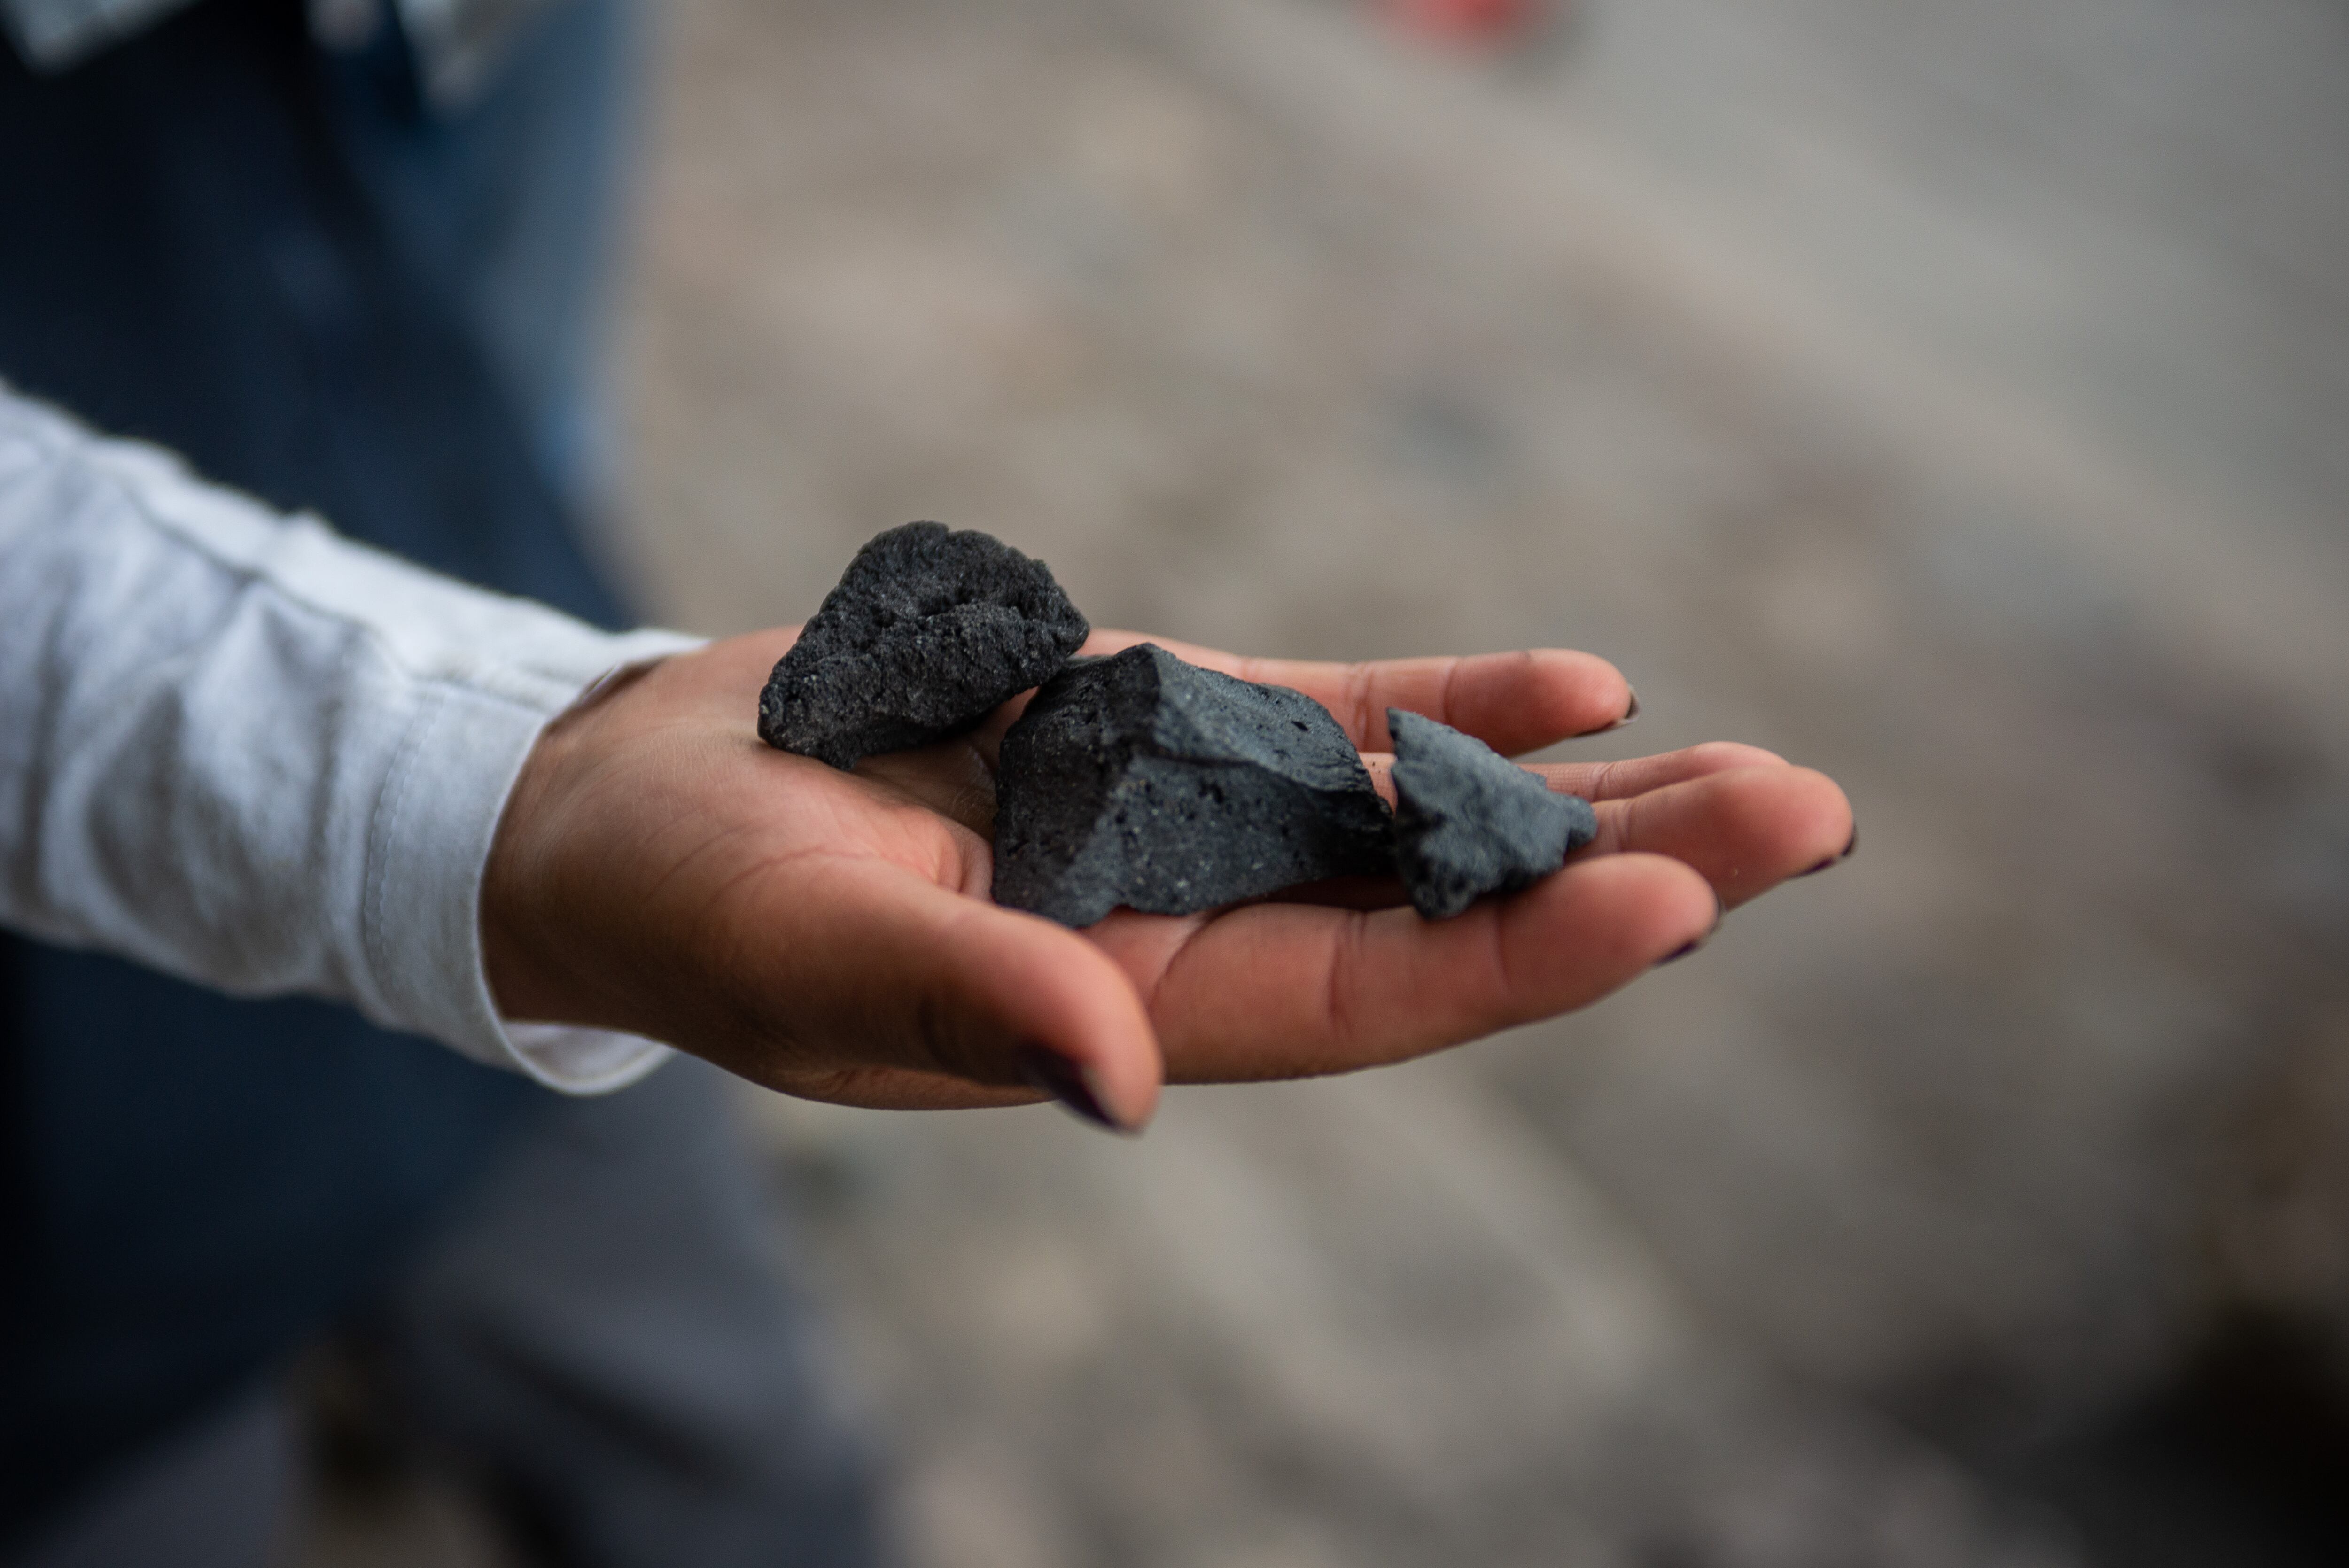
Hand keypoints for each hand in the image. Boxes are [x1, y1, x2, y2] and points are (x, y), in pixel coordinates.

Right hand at [482, 628, 1851, 1129]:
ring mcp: (1195, 821)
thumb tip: (1127, 1080)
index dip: (1515, 955)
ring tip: (1767, 775)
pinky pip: (1339, 720)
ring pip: (1427, 812)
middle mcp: (1196, 926)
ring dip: (1589, 791)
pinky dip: (1453, 708)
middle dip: (1625, 871)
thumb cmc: (694, 897)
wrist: (648, 796)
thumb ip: (973, 1001)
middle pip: (1448, 911)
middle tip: (1810, 821)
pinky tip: (1583, 688)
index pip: (1365, 998)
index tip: (1670, 905)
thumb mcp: (815, 952)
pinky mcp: (1165, 725)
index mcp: (1130, 1008)